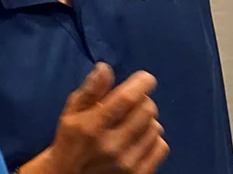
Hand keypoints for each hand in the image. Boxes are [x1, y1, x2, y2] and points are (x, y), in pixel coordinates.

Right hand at [19, 64, 168, 173]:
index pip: (127, 99)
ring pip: (156, 127)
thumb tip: (105, 68)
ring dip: (148, 121)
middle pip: (147, 110)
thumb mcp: (71, 113)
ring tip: (133, 123)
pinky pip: (161, 147)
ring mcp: (126, 163)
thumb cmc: (71, 140)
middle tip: (132, 104)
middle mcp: (111, 146)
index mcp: (92, 127)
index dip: (142, 83)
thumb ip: (90, 90)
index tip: (145, 78)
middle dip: (143, 100)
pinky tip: (141, 139)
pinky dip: (154, 139)